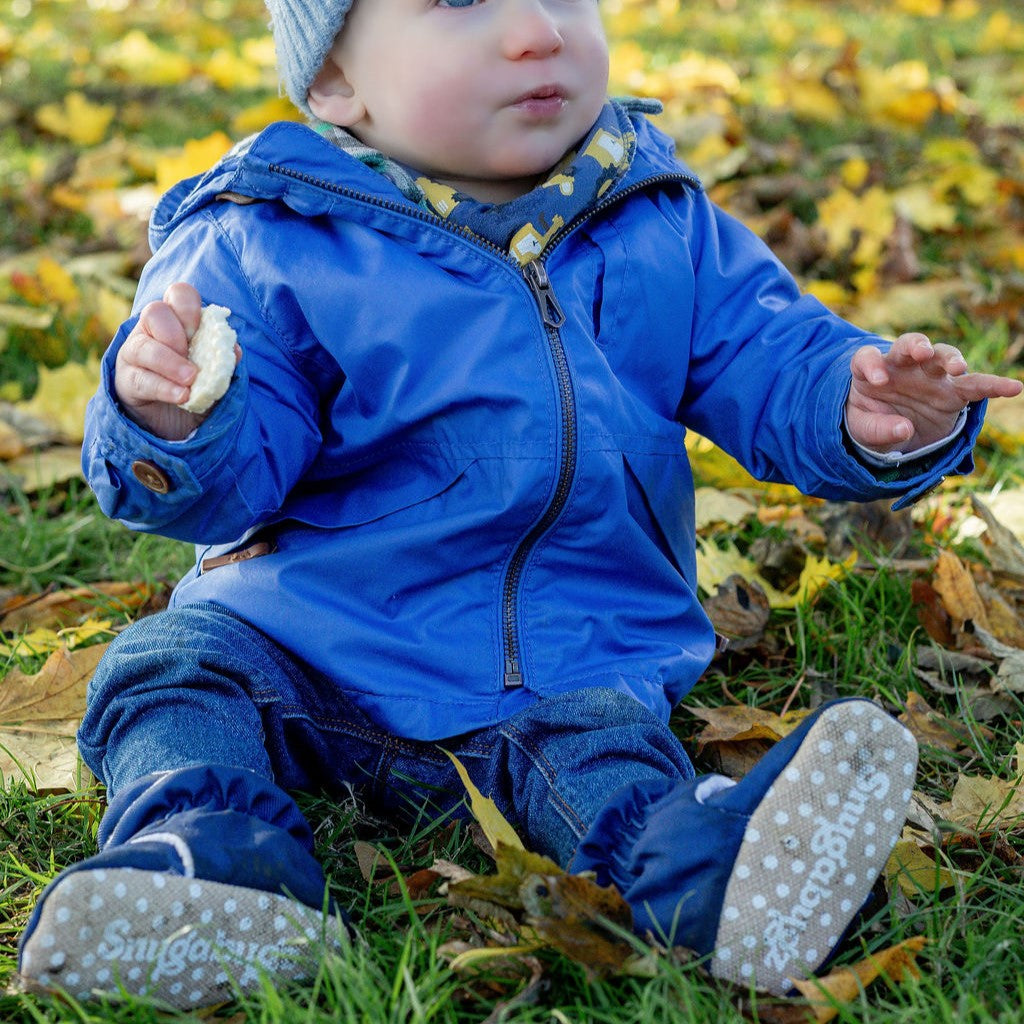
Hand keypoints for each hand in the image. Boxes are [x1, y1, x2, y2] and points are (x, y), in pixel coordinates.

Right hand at [113, 283, 236, 440]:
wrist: (175, 424)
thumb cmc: (197, 388)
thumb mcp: (216, 374)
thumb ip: (223, 361)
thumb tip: (234, 351)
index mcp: (177, 320)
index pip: (178, 294)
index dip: (188, 306)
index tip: (199, 331)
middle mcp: (150, 331)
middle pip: (154, 312)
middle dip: (176, 334)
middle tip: (193, 359)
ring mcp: (134, 354)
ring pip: (143, 346)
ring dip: (170, 362)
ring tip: (191, 379)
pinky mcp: (126, 381)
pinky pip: (141, 379)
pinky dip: (164, 387)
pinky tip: (182, 396)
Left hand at [845, 332, 1022, 453]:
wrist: (892, 435)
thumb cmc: (871, 423)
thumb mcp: (864, 431)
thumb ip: (877, 429)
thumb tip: (904, 428)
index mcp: (872, 371)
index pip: (867, 358)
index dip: (872, 364)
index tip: (878, 380)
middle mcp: (902, 367)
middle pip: (910, 345)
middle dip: (917, 345)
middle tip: (923, 352)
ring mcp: (930, 376)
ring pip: (943, 356)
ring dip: (952, 358)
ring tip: (958, 369)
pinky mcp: (953, 392)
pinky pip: (976, 385)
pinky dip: (993, 385)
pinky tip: (1012, 388)